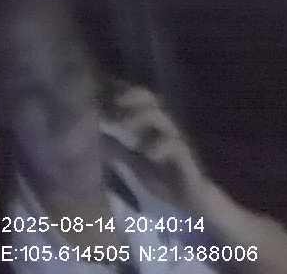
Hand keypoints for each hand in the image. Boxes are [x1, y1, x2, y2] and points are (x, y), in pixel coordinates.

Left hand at [103, 87, 211, 211]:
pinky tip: (147, 152)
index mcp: (149, 126)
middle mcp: (162, 126)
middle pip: (149, 99)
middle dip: (129, 95)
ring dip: (138, 117)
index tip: (98, 88)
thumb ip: (117, 149)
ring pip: (160, 117)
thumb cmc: (163, 177)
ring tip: (121, 124)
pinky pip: (173, 144)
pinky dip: (158, 146)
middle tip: (110, 103)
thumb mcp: (133, 162)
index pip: (135, 99)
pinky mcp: (184, 155)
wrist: (191, 197)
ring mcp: (174, 138)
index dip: (118, 90)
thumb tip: (95, 137)